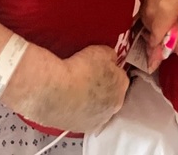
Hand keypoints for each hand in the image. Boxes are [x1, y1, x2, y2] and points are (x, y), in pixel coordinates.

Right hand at [9, 45, 128, 133]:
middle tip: (88, 78)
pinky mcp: (81, 128)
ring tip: (76, 90)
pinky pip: (83, 117)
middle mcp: (114, 105)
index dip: (109, 70)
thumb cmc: (78, 71)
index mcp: (121, 85)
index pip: (120, 76)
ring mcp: (98, 119)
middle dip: (102, 87)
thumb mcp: (101, 51)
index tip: (100, 67)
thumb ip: (110, 55)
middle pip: (111, 94)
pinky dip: (78, 111)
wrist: (56, 90)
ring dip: (90, 101)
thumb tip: (110, 58)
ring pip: (97, 108)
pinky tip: (69, 101)